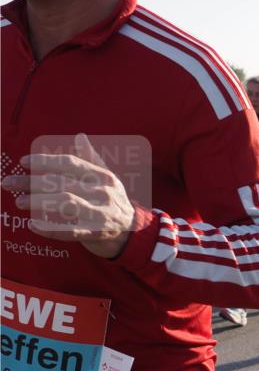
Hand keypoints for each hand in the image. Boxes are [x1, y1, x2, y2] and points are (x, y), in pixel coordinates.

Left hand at [1, 133, 135, 258]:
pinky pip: (70, 231)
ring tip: (19, 202)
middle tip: (8, 183)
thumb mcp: (108, 179)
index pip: (70, 164)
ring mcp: (101, 214)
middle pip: (62, 183)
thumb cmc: (115, 202)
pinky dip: (50, 228)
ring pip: (66, 203)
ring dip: (38, 202)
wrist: (134, 232)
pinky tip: (33, 225)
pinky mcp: (96, 234)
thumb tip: (80, 136)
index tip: (23, 162)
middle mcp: (103, 193)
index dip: (45, 161)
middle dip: (31, 182)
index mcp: (103, 177)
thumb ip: (91, 159)